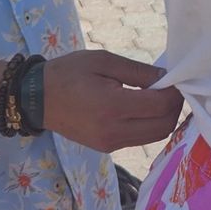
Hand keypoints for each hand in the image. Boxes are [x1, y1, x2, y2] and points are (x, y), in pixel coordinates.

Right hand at [44, 50, 183, 152]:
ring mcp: (111, 144)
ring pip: (156, 136)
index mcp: (112, 107)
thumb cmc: (68, 73)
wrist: (36, 99)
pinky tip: (143, 108)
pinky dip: (150, 125)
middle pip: (164, 125)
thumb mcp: (103, 61)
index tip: (174, 78)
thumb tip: (167, 78)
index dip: (174, 92)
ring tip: (157, 97)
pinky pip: (140, 139)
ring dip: (164, 118)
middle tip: (170, 88)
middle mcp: (114, 131)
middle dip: (174, 107)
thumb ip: (139, 71)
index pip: (161, 106)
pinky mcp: (108, 148)